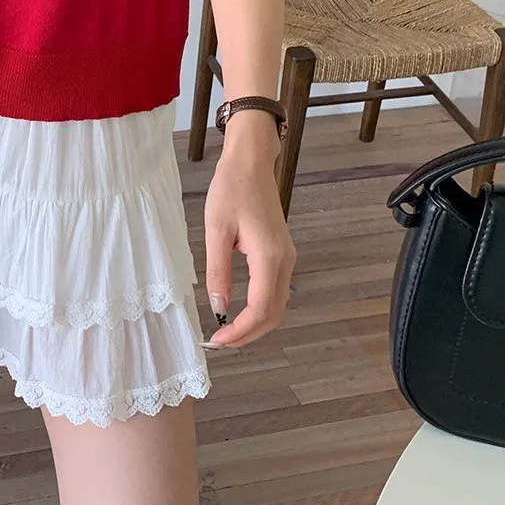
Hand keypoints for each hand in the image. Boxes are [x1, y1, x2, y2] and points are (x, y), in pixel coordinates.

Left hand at [204, 139, 296, 348]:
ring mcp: (287, 258)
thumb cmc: (231, 189)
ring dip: (255, 324)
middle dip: (249, 335)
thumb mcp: (216, 230)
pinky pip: (276, 291)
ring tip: (227, 331)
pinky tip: (239, 310)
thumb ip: (217, 271)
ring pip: (278, 306)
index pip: (260, 310)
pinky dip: (260, 309)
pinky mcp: (282, 253)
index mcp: (269, 257)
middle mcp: (285, 262)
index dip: (239, 332)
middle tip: (220, 343)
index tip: (216, 341)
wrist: (252, 161)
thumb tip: (218, 306)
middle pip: (274, 315)